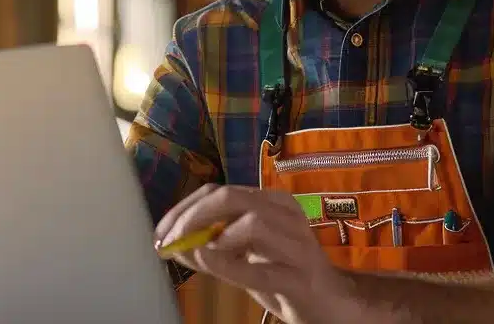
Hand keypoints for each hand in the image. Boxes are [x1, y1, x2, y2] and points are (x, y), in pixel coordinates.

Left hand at [154, 184, 368, 323]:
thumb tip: (175, 244)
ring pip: (251, 223)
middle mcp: (285, 214)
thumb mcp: (244, 256)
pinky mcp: (299, 276)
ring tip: (199, 254)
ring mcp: (296, 244)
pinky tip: (208, 261)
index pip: (218, 191)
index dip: (184, 208)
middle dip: (191, 217)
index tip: (161, 232)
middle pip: (230, 198)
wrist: (332, 303)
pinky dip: (228, 264)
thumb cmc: (285, 274)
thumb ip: (212, 247)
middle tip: (169, 240)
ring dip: (214, 238)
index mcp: (271, 202)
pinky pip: (260, 268)